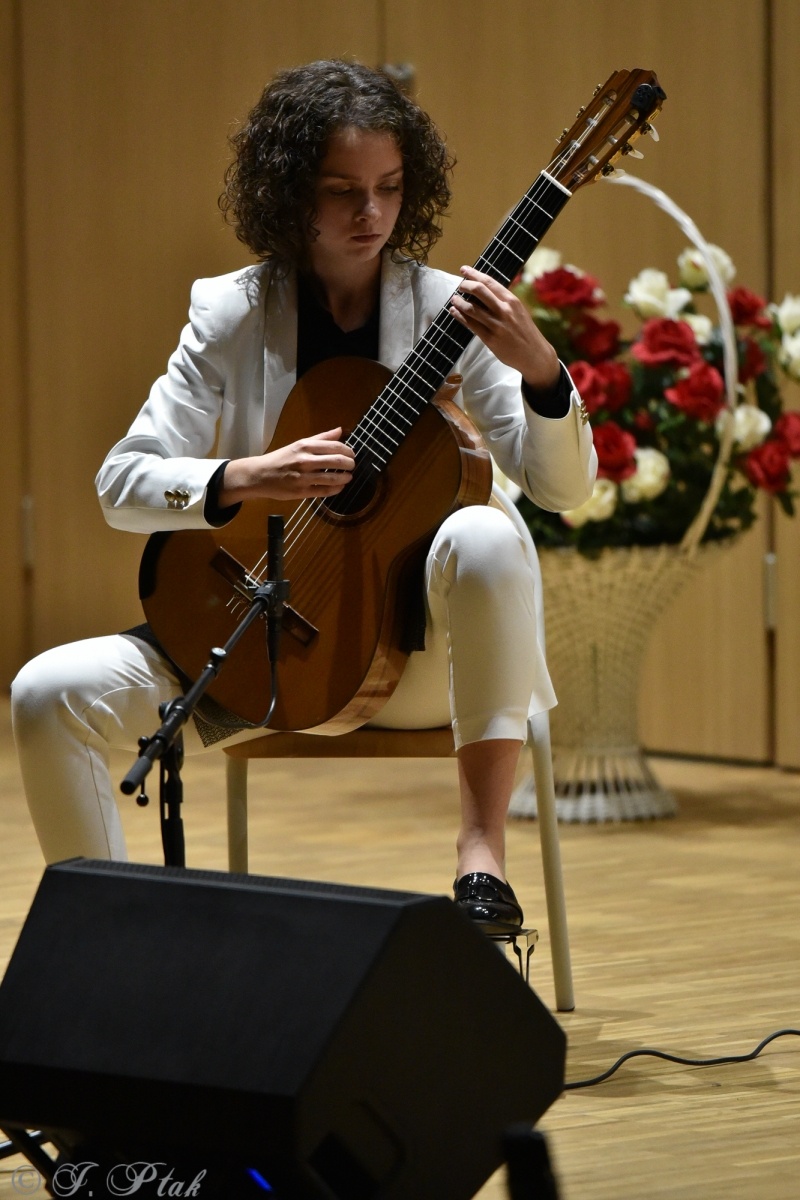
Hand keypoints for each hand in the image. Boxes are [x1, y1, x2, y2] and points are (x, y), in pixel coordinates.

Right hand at [219, 427, 354, 503]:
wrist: (260, 475)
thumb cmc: (280, 459)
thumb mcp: (298, 444)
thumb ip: (320, 438)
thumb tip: (340, 431)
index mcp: (305, 446)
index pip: (335, 446)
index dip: (349, 451)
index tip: (352, 455)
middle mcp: (305, 460)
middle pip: (337, 461)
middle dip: (350, 464)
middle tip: (352, 466)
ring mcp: (303, 477)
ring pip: (333, 478)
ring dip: (346, 478)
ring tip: (348, 477)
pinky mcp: (301, 492)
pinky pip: (325, 491)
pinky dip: (336, 489)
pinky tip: (340, 487)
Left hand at [449, 265, 559, 389]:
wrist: (534, 354)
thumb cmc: (525, 332)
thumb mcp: (519, 311)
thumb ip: (504, 301)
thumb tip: (485, 291)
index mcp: (512, 301)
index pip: (490, 282)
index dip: (474, 274)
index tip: (464, 270)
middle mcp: (504, 310)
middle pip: (479, 291)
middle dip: (465, 285)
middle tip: (459, 285)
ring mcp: (496, 325)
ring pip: (472, 308)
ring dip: (459, 302)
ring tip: (454, 299)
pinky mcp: (490, 339)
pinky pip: (471, 324)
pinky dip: (460, 316)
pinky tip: (454, 312)